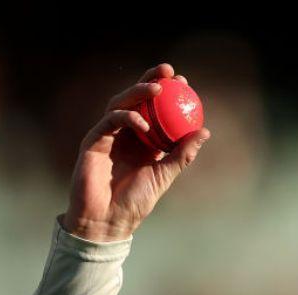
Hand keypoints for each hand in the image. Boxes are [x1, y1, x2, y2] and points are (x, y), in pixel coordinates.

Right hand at [62, 63, 210, 241]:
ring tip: (158, 88)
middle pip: (137, 99)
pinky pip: (109, 121)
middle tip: (169, 72)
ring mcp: (108, 135)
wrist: (108, 220)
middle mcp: (126, 134)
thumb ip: (183, 154)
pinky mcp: (93, 141)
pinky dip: (126, 118)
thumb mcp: (165, 175)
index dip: (169, 93)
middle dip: (152, 80)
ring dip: (138, 92)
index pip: (156, 109)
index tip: (185, 83)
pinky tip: (142, 122)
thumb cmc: (136, 201)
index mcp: (144, 140)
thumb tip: (204, 131)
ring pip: (121, 103)